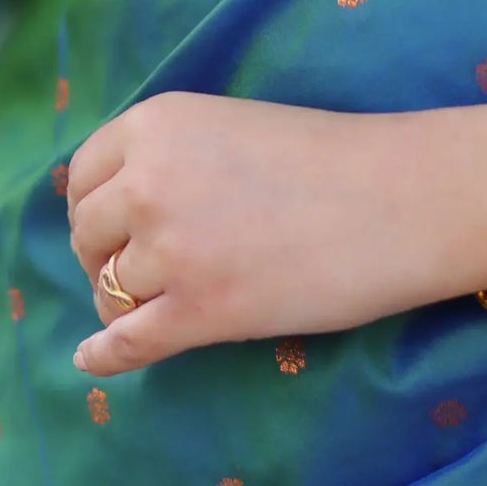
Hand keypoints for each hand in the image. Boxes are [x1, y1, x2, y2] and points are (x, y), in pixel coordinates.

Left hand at [66, 88, 486, 376]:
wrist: (404, 198)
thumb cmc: (331, 158)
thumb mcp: (228, 129)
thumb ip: (169, 157)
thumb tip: (110, 207)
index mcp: (156, 125)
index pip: (82, 176)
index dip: (94, 208)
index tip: (113, 227)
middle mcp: (147, 182)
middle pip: (86, 236)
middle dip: (104, 256)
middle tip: (142, 270)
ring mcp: (169, 250)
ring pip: (111, 291)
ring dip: (128, 301)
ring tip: (167, 302)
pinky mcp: (199, 311)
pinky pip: (127, 343)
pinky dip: (105, 356)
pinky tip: (91, 360)